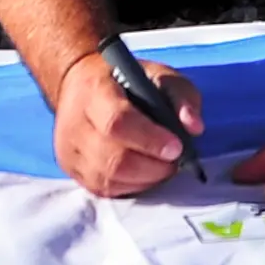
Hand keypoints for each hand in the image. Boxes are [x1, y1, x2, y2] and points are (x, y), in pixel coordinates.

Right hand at [53, 47, 201, 198]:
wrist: (80, 86)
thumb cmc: (125, 80)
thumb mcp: (159, 75)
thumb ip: (181, 96)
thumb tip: (194, 127)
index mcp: (95, 91)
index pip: (117, 122)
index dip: (150, 139)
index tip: (176, 147)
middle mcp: (75, 123)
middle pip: (113, 159)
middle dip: (152, 167)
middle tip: (174, 161)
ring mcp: (69, 150)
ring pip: (108, 179)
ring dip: (144, 180)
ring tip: (162, 167)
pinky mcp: (71, 169)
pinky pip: (103, 190)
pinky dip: (130, 187)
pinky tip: (144, 174)